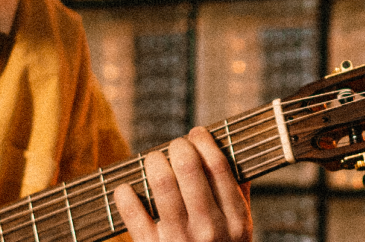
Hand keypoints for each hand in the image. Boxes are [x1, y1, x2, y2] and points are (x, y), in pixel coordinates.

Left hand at [111, 127, 252, 241]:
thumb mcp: (240, 233)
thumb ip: (238, 196)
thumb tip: (231, 154)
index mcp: (235, 221)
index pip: (218, 166)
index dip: (204, 141)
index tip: (196, 133)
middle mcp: (209, 229)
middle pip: (189, 167)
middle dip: (178, 147)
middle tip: (173, 147)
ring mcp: (179, 240)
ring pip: (161, 183)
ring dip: (153, 162)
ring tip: (152, 160)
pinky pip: (133, 212)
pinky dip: (124, 195)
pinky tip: (125, 189)